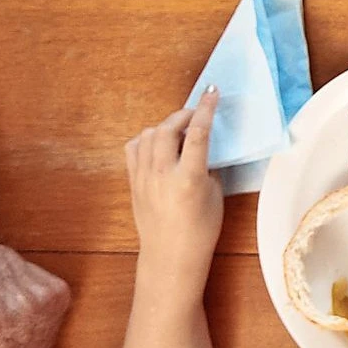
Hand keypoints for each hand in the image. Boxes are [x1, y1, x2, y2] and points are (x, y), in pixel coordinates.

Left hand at [125, 94, 223, 284]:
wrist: (171, 255)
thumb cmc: (201, 229)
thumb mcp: (215, 194)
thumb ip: (208, 165)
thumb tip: (201, 145)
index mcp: (189, 179)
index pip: (198, 133)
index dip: (207, 108)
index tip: (213, 92)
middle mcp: (162, 175)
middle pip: (168, 128)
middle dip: (183, 114)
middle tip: (197, 114)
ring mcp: (143, 178)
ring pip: (148, 135)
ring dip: (165, 126)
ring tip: (179, 132)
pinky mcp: (133, 182)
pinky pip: (134, 148)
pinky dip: (146, 139)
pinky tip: (159, 145)